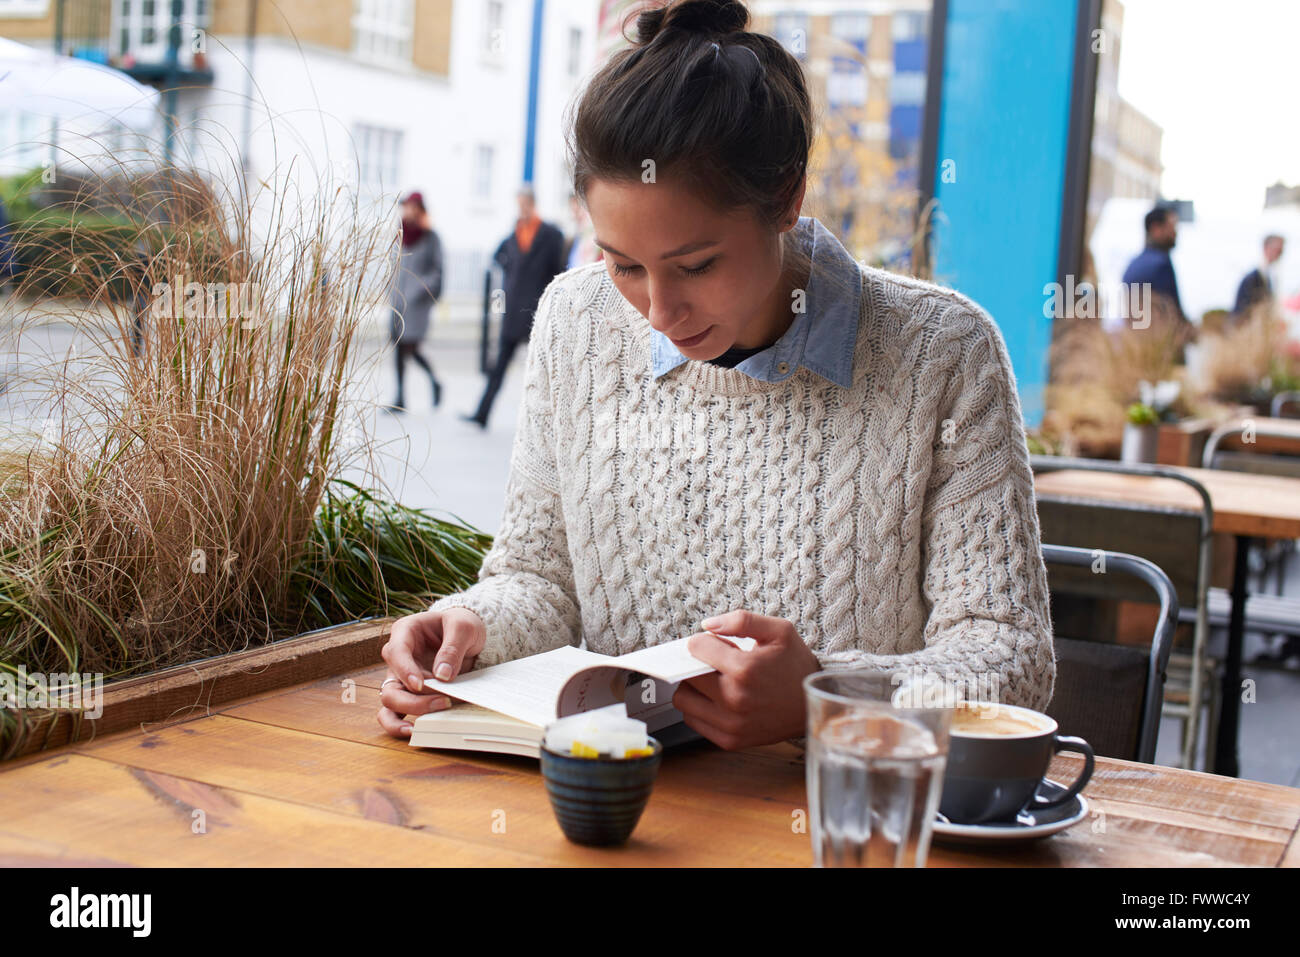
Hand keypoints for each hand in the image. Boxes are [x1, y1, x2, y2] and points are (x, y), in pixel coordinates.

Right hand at [377, 607, 485, 738]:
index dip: (406, 670)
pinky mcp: (409, 692)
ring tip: (429, 721)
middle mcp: (398, 656)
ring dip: (409, 712)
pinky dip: (400, 724)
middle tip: (443, 702)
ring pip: (389, 701)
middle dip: (412, 699)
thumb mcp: (464, 627)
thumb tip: (442, 676)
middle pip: (391, 683)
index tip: (421, 684)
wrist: (467, 634)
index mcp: (405, 632)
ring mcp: (401, 676)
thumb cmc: (462, 624)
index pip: (396, 652)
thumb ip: (452, 648)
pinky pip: (396, 712)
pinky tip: (414, 731)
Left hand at [672, 609, 821, 750]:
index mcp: (744, 669)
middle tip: (718, 664)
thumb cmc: (796, 666)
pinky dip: (700, 708)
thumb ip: (741, 620)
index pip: (696, 648)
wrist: (813, 705)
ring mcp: (731, 723)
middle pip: (686, 674)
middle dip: (697, 664)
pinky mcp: (730, 740)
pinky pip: (694, 720)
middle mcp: (734, 699)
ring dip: (694, 688)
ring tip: (715, 682)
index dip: (705, 641)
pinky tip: (719, 699)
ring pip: (684, 700)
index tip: (717, 645)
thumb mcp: (779, 631)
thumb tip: (707, 625)